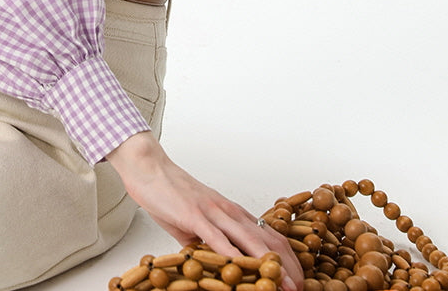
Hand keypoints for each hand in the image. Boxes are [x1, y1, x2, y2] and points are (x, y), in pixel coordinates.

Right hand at [106, 131, 302, 290]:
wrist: (149, 168)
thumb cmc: (170, 195)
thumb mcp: (196, 224)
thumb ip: (209, 243)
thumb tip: (215, 264)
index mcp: (232, 213)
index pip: (270, 237)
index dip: (287, 260)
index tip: (295, 281)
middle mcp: (229, 211)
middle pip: (268, 240)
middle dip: (286, 268)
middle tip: (298, 289)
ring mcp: (213, 212)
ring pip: (249, 240)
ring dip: (267, 266)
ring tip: (281, 287)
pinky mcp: (194, 215)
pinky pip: (216, 238)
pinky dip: (231, 256)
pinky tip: (240, 270)